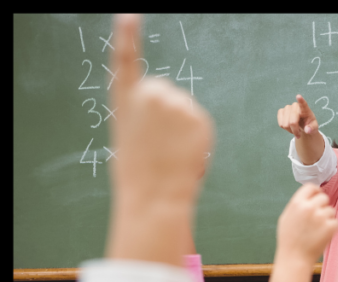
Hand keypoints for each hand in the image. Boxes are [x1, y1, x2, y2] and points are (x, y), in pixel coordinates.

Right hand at [110, 14, 212, 205]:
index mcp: (125, 99)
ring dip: (181, 124)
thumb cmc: (138, 171)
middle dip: (165, 111)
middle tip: (158, 142)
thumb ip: (142, 113)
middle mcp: (150, 94)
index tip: (129, 15)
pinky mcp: (199, 117)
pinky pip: (199, 121)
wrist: (155, 194)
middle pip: (164, 90)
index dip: (127, 35)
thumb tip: (162, 108)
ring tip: (170, 151)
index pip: (125, 58)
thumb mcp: (129, 134)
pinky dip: (196, 134)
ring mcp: (177, 104)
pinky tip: (185, 151)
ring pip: (184, 106)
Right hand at [276, 184, 337, 264]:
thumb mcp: (286, 217)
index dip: (315, 192)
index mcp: (297, 203)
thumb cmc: (288, 239)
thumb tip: (309, 196)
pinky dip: (331, 228)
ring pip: (331, 210)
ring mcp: (321, 217)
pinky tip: (322, 235)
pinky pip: (336, 221)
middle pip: (324, 197)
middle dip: (322, 206)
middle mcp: (309, 207)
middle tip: (317, 217)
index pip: (311, 187)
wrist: (294, 258)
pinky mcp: (330, 226)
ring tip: (317, 229)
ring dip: (327, 218)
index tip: (317, 197)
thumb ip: (298, 204)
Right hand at [277, 95, 319, 139]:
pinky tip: (290, 127)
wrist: (303, 125)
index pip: (303, 104)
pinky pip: (280, 123)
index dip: (300, 101)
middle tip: (299, 135)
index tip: (298, 96)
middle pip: (292, 122)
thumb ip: (312, 129)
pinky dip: (285, 128)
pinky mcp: (281, 111)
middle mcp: (295, 106)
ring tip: (295, 130)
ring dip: (290, 130)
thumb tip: (307, 130)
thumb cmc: (309, 125)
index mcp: (305, 109)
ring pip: (285, 124)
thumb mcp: (314, 128)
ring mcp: (287, 108)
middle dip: (295, 130)